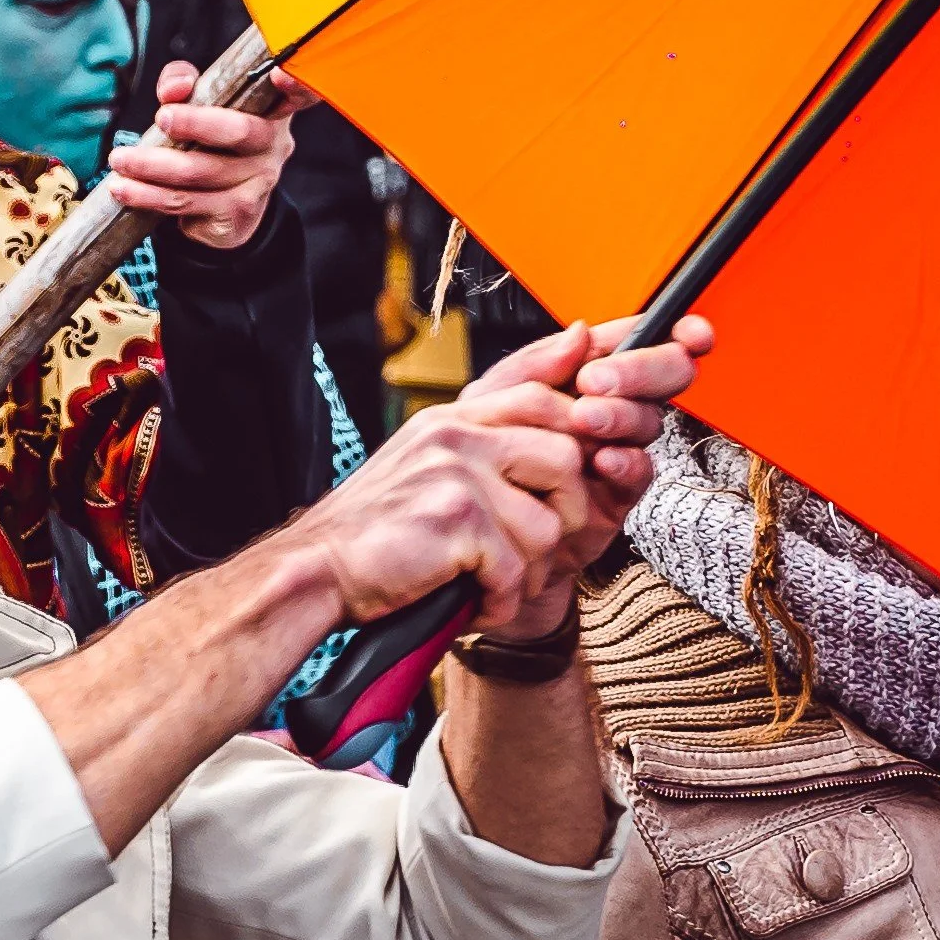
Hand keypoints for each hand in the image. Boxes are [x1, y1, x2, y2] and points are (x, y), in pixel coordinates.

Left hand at [103, 61, 316, 249]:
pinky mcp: (237, 211)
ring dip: (152, 166)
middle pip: (238, 131)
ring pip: (200, 172)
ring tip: (119, 160)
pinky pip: (186, 202)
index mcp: (271, 108)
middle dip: (195, 123)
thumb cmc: (209, 143)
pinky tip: (124, 189)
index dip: (295, 86)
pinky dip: (148, 196)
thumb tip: (175, 88)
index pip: (299, 93)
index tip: (280, 76)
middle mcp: (272, 144)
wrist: (222, 209)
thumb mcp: (199, 105)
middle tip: (161, 118)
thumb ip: (184, 83)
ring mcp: (258, 181)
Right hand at [263, 314, 711, 638]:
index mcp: (453, 418)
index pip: (539, 385)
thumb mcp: (436, 465)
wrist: (319, 574)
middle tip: (531, 547)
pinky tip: (475, 597)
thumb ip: (499, 419)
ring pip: (551, 515)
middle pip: (565, 449)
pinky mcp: (457, 515)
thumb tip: (575, 341)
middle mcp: (456, 432)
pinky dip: (502, 594)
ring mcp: (455, 469)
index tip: (621, 394)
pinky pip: (521, 560)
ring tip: (491, 577)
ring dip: (530, 563)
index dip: (591, 393)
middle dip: (566, 508)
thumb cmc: (382, 532)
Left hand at [475, 314, 714, 639]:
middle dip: (641, 370)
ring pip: (650, 422)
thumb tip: (580, 332)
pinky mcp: (618, 494)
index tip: (690, 332)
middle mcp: (613, 408)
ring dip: (622, 415)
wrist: (478, 530)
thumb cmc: (484, 459)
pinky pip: (639, 472)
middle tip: (598, 381)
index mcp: (585, 375)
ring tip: (585, 419)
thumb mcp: (491, 399)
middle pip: (661, 376)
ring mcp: (619, 449)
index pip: (638, 342)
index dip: (676, 332)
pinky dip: (626, 462)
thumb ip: (535, 364)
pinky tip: (604, 460)